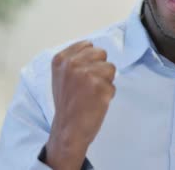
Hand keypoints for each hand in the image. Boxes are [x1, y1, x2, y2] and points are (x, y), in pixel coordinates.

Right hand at [46, 41, 115, 169]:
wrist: (68, 129)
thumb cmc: (66, 103)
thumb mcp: (61, 75)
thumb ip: (74, 60)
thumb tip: (93, 49)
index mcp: (61, 59)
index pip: (88, 45)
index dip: (90, 60)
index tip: (83, 74)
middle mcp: (73, 64)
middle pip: (101, 53)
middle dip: (99, 68)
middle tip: (88, 85)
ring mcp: (87, 75)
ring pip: (110, 68)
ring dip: (105, 81)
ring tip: (91, 94)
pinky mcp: (101, 88)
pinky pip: (113, 85)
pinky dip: (108, 95)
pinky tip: (96, 102)